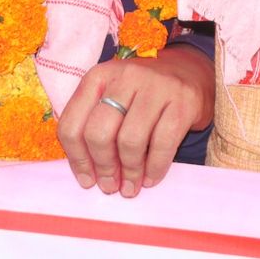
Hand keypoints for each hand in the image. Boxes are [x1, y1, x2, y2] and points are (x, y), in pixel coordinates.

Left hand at [55, 45, 213, 198]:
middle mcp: (124, 77)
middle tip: (110, 186)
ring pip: (130, 140)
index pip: (72, 123)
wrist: (187, 73)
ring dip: (130, 172)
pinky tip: (150, 179)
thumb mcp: (111, 98)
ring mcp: (155, 87)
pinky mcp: (182, 101)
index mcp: (98, 77)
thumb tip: (88, 174)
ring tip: (131, 187)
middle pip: (99, 133)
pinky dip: (154, 169)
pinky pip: (162, 144)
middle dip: (104, 167)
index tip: (87, 180)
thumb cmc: (140, 95)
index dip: (77, 159)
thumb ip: (94, 126)